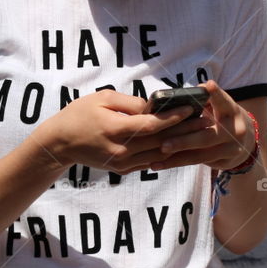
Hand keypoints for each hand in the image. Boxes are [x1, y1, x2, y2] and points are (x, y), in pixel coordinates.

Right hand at [37, 88, 196, 174]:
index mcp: (116, 130)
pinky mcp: (122, 169)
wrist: (60, 143)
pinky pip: (149, 161)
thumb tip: (154, 107)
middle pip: (160, 141)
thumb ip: (131, 103)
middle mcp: (121, 150)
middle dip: (185, 131)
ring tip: (199, 133)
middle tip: (206, 121)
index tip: (191, 108)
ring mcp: (122, 163)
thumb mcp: (102, 98)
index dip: (174, 117)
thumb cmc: (79, 114)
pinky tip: (180, 144)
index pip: (152, 125)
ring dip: (180, 144)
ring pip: (158, 155)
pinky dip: (165, 153)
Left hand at [144, 80, 256, 172]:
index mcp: (232, 111)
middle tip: (163, 144)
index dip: (216, 94)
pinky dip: (176, 163)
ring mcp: (231, 149)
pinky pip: (197, 162)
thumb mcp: (219, 108)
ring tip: (156, 157)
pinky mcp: (224, 162)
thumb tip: (176, 97)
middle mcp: (235, 131)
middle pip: (207, 136)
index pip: (223, 101)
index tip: (207, 85)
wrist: (245, 141)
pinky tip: (158, 164)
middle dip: (184, 141)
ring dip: (176, 157)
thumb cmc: (221, 118)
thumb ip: (203, 102)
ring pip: (200, 155)